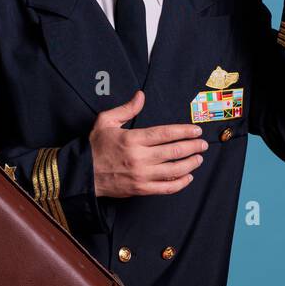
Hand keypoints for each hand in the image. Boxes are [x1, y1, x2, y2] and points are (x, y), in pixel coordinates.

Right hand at [89, 91, 207, 197]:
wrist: (82, 174)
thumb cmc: (94, 147)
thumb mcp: (105, 122)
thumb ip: (126, 109)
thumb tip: (141, 96)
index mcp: (132, 139)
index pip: (165, 133)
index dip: (184, 131)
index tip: (196, 130)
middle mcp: (139, 158)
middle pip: (174, 151)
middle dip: (193, 146)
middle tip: (202, 144)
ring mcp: (141, 175)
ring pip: (174, 170)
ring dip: (191, 163)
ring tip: (198, 158)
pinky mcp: (141, 189)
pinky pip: (167, 187)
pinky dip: (181, 183)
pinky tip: (188, 176)